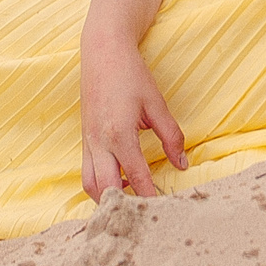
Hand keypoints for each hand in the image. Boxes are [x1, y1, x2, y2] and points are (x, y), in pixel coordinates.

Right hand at [79, 39, 186, 199]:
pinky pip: (87, 172)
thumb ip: (171, 136)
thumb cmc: (131, 75)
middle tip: (144, 213)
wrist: (102, 52)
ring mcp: (88, 142)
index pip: (137, 177)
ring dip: (107, 198)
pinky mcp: (84, 139)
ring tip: (130, 200)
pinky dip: (100, 184)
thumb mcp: (157, 104)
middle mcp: (99, 143)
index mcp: (119, 135)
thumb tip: (182, 164)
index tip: (164, 210)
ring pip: (90, 185)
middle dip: (123, 206)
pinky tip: (118, 181)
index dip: (150, 197)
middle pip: (106, 190)